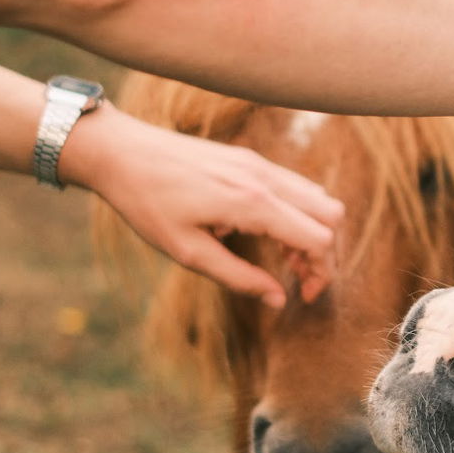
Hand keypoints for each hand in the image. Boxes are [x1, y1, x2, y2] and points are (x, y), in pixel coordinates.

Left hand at [63, 106, 344, 306]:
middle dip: (324, 252)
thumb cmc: (148, 204)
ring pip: (317, 196)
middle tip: (296, 277)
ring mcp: (259, 163)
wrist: (122, 152)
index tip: (301, 295)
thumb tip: (278, 299)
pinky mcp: (250, 157)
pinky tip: (265, 230)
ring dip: (311, 230)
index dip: (320, 272)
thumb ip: (239, 278)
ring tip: (282, 257)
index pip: (319, 238)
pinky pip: (294, 184)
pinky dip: (297, 212)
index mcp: (252, 203)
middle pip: (331, 215)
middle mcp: (264, 177)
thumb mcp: (188, 252)